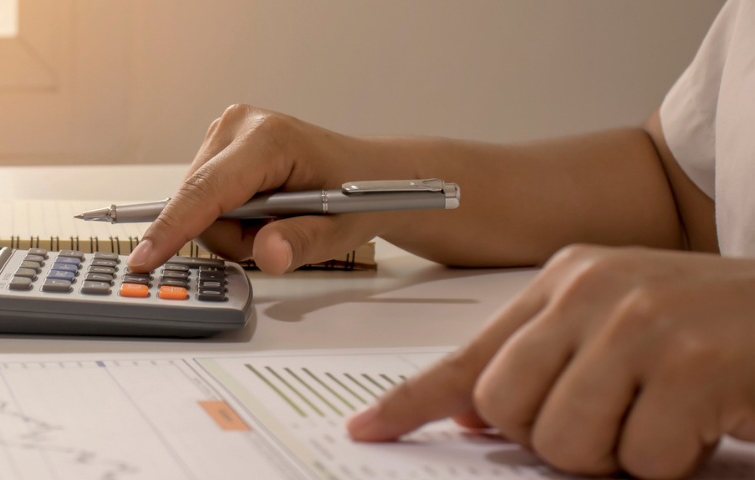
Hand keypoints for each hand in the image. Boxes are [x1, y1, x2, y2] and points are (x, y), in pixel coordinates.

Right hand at [126, 104, 413, 272]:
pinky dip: (229, 215)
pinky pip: (202, 198)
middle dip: (233, 234)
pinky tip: (260, 208)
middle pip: (198, 204)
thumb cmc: (355, 196)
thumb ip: (301, 242)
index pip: (206, 191)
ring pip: (197, 205)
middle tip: (278, 233)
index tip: (145, 258)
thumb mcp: (339, 230)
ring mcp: (224, 132)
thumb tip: (268, 253)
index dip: (173, 228)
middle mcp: (238, 125)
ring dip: (232, 227)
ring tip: (274, 219)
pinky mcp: (217, 145)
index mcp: (268, 138)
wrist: (367, 175)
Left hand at [346, 245, 754, 478]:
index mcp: (568, 280)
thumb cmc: (718, 329)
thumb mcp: (621, 331)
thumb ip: (545, 362)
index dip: (412, 400)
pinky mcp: (690, 365)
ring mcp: (641, 323)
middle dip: (551, 439)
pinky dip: (671, 462)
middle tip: (613, 424)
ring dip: (616, 455)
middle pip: (503, 407)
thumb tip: (473, 416)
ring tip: (660, 420)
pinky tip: (701, 423)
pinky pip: (638, 458)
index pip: (469, 353)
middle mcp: (594, 291)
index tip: (368, 429)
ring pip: (562, 440)